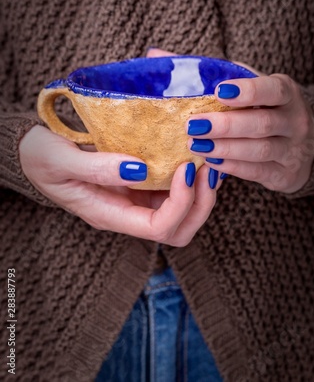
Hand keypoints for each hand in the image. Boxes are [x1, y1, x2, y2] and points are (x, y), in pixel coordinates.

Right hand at [19, 125, 219, 245]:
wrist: (33, 156)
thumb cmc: (41, 159)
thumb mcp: (61, 161)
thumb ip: (97, 167)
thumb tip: (140, 169)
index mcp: (108, 214)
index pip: (157, 227)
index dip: (180, 202)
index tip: (185, 168)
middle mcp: (127, 214)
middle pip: (179, 230)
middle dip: (200, 204)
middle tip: (207, 168)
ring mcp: (134, 201)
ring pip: (182, 214)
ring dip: (200, 192)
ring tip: (206, 160)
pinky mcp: (138, 185)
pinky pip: (173, 191)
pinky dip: (190, 179)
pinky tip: (192, 156)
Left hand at [147, 48, 313, 193]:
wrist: (301, 143)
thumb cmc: (261, 107)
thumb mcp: (243, 85)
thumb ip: (206, 72)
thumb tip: (156, 55)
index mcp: (285, 92)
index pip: (272, 90)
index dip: (248, 91)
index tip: (219, 91)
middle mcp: (294, 120)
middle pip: (262, 123)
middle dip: (226, 125)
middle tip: (194, 125)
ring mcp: (291, 150)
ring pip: (259, 150)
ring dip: (225, 148)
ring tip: (196, 145)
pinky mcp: (284, 174)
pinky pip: (257, 172)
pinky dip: (232, 167)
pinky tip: (210, 162)